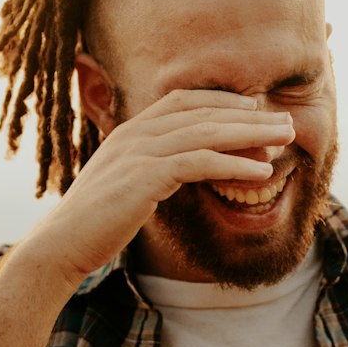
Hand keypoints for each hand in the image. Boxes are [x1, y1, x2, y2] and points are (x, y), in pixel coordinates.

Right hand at [27, 89, 295, 285]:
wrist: (61, 245)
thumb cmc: (94, 224)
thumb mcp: (124, 187)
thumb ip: (150, 171)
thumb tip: (179, 172)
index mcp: (129, 131)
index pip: (183, 101)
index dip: (222, 101)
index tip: (254, 107)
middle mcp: (135, 134)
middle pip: (203, 112)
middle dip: (249, 115)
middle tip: (286, 121)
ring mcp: (139, 152)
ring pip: (207, 132)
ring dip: (252, 133)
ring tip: (286, 139)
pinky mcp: (145, 177)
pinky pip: (199, 162)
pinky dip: (234, 163)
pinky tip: (261, 170)